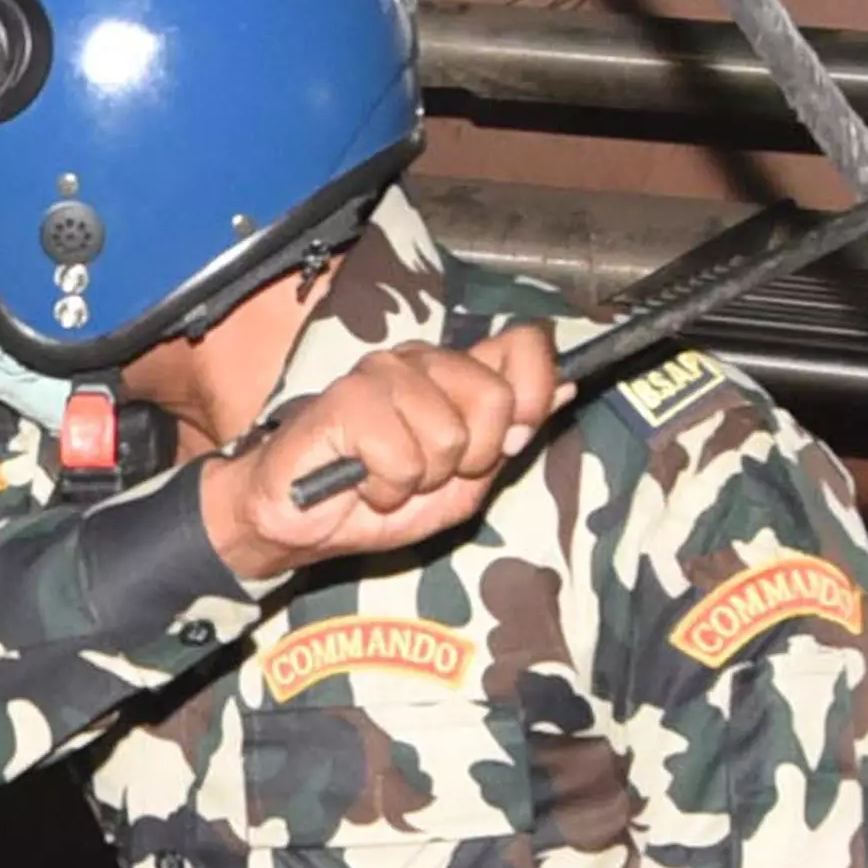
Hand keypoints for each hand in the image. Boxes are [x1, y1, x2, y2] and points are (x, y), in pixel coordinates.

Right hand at [196, 327, 563, 587]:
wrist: (300, 522)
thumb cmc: (377, 496)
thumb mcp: (464, 482)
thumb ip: (509, 435)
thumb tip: (567, 390)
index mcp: (453, 373)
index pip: (523, 345)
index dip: (534, 393)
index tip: (510, 439)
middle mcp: (420, 361)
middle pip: (495, 398)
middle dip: (472, 457)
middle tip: (429, 473)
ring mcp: (382, 373)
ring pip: (449, 436)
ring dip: (421, 479)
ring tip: (388, 478)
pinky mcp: (348, 399)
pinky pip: (403, 458)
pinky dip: (386, 489)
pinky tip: (363, 483)